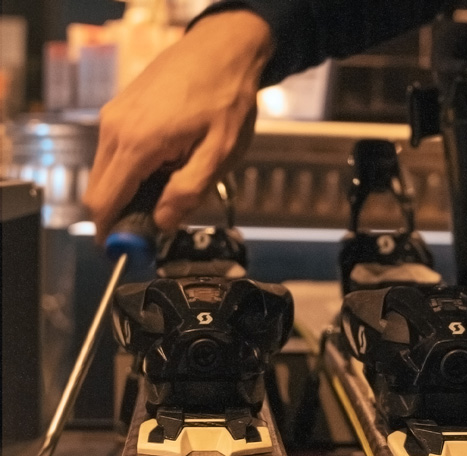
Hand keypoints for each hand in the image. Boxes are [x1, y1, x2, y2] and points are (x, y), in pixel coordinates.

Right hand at [83, 10, 273, 242]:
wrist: (222, 50)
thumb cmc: (226, 97)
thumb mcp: (219, 154)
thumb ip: (189, 192)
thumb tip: (163, 223)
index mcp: (137, 144)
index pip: (104, 202)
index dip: (111, 233)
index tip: (126, 253)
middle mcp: (115, 129)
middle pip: (100, 191)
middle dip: (122, 216)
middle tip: (155, 231)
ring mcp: (114, 117)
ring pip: (108, 172)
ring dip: (131, 192)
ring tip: (170, 194)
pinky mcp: (120, 110)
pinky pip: (117, 152)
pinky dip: (134, 170)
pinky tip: (167, 168)